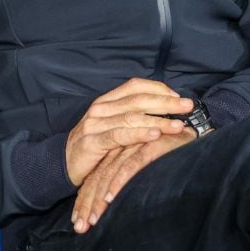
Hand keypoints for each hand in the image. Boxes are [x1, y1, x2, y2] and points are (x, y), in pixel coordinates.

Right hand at [65, 78, 192, 186]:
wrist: (61, 164)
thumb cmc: (94, 147)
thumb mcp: (111, 127)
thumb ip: (130, 118)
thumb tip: (163, 113)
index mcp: (106, 101)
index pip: (135, 86)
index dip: (158, 89)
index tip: (178, 97)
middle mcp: (100, 108)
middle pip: (138, 99)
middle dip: (166, 103)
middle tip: (188, 107)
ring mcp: (95, 124)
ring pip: (132, 117)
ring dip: (158, 119)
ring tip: (178, 124)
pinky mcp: (92, 142)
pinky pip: (119, 136)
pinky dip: (139, 134)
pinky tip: (155, 134)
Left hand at [71, 129, 199, 233]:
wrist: (194, 131)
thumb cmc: (170, 150)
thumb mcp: (144, 162)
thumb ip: (128, 173)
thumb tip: (113, 200)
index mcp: (118, 149)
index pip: (96, 176)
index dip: (86, 198)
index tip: (78, 221)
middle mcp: (122, 146)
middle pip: (98, 177)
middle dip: (87, 203)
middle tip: (80, 226)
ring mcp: (135, 145)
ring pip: (109, 174)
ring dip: (99, 200)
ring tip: (92, 221)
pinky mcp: (150, 145)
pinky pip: (130, 165)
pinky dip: (119, 181)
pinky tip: (111, 197)